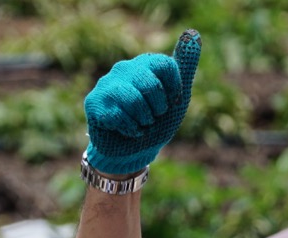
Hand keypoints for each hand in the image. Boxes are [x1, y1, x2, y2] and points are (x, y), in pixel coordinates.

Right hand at [84, 29, 200, 175]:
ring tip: (140, 123)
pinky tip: (127, 130)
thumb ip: (184, 68)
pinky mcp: (94, 102)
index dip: (172, 90)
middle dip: (157, 109)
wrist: (133, 152)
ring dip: (144, 120)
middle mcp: (124, 68)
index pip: (166, 65)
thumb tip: (193, 34)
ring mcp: (106, 84)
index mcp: (145, 64)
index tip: (170, 103)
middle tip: (153, 117)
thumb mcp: (177, 98)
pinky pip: (119, 115)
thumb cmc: (156, 123)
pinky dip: (130, 129)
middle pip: (150, 84)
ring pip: (134, 100)